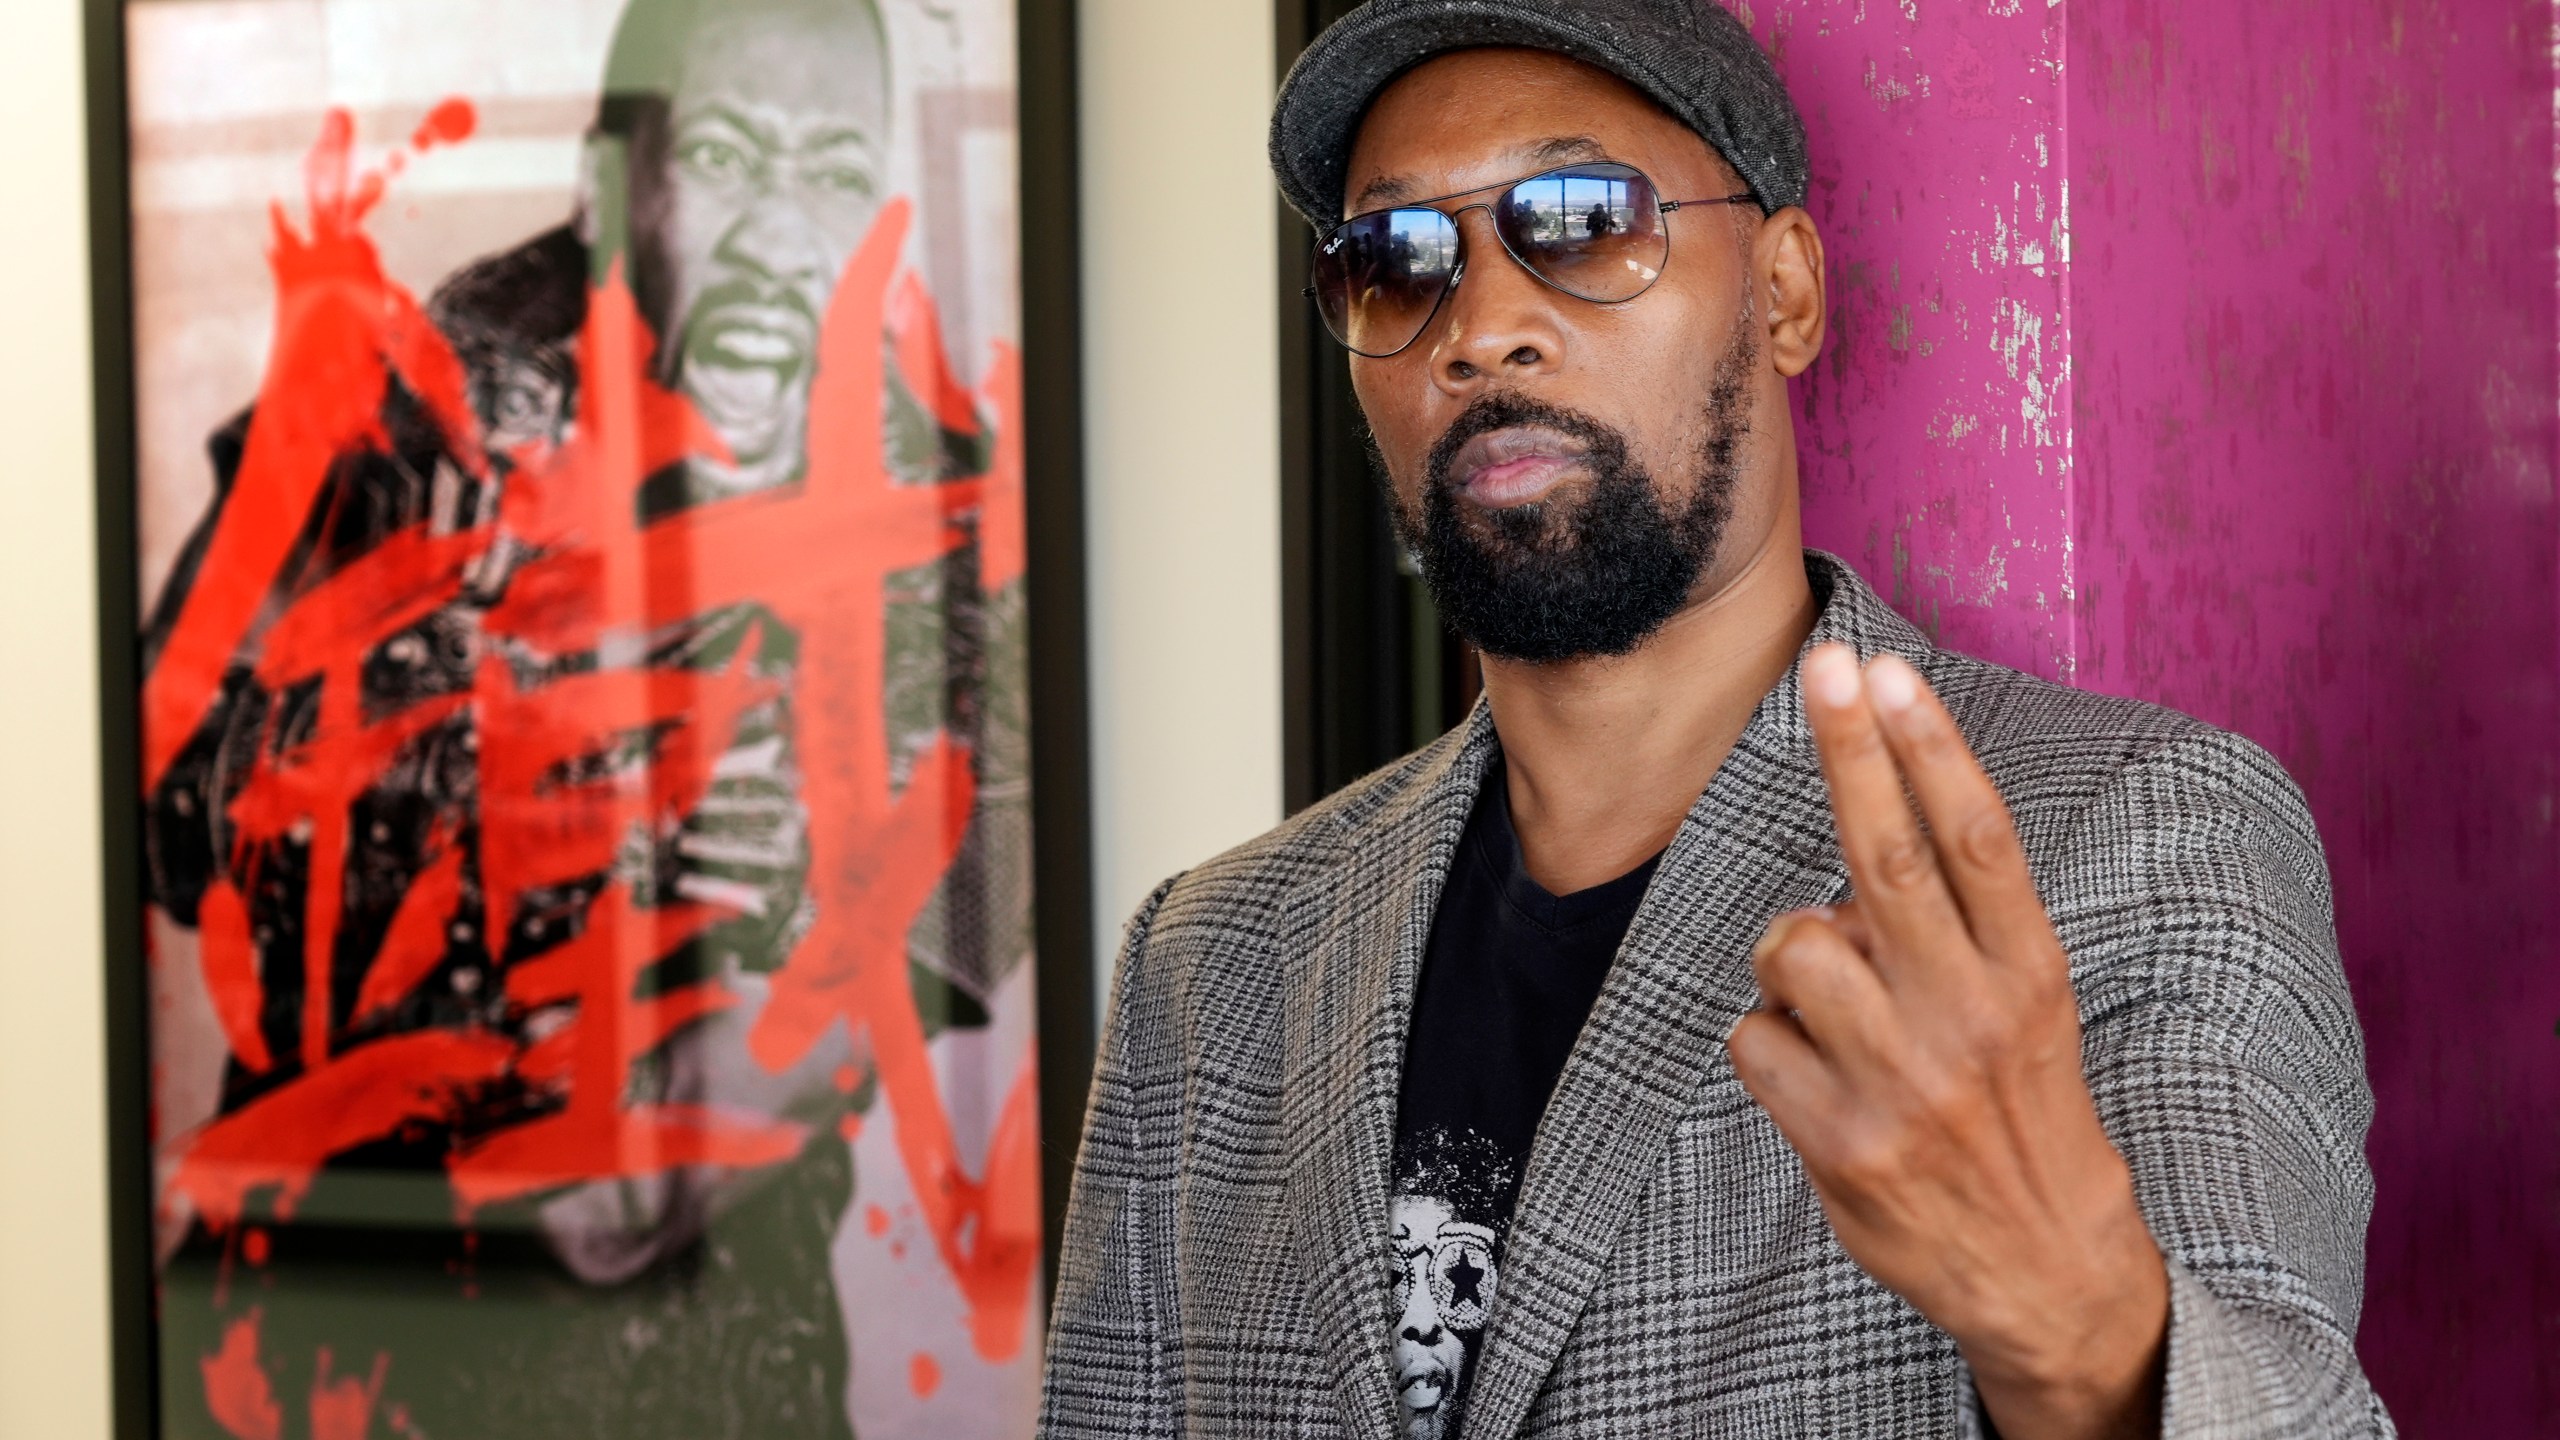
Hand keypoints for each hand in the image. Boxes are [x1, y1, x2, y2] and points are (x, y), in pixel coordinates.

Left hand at [1728, 645, 2168, 1439]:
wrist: (2051, 1271)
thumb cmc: (2018, 1114)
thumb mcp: (2023, 1011)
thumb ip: (1954, 935)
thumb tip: (1856, 860)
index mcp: (2027, 975)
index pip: (1978, 838)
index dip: (1930, 747)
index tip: (1891, 671)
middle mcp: (1970, 1016)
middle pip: (1891, 857)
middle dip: (1851, 751)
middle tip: (1822, 666)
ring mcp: (1903, 1080)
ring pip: (1792, 946)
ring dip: (1788, 957)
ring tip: (1831, 1007)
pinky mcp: (1842, 1141)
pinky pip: (1751, 1037)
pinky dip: (1764, 1042)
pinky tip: (1814, 1079)